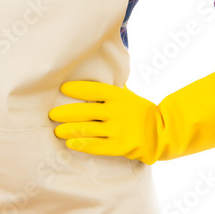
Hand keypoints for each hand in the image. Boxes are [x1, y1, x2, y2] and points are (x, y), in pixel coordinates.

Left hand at [48, 66, 214, 165]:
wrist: (163, 133)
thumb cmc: (140, 111)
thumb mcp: (128, 95)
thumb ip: (112, 87)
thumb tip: (97, 66)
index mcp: (119, 95)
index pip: (93, 89)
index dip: (77, 88)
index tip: (62, 89)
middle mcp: (118, 111)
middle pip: (85, 111)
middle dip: (65, 113)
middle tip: (51, 115)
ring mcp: (119, 129)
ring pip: (87, 129)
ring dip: (68, 129)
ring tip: (57, 130)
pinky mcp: (120, 146)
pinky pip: (96, 146)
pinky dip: (81, 144)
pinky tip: (70, 143)